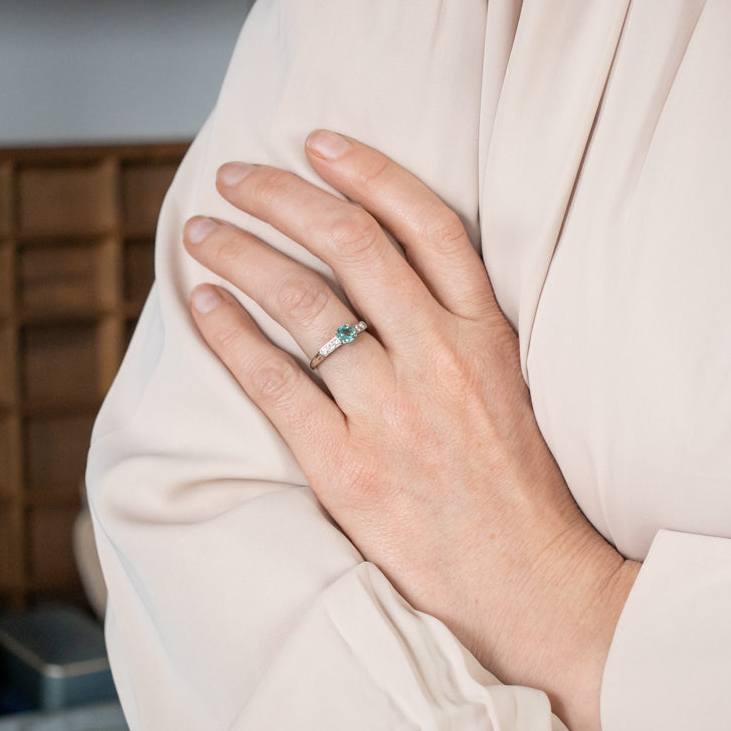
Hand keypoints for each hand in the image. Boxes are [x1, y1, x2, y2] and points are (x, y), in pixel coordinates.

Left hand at [183, 131, 637, 730]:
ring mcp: (393, 414)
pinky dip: (232, 336)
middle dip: (283, 197)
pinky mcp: (348, 469)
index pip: (427, 223)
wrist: (527, 586)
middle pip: (352, 247)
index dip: (368, 171)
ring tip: (203, 233)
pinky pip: (275, 383)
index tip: (318, 144)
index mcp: (488, 336)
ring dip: (243, 255)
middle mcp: (441, 360)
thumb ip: (456, 331)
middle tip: (236, 176)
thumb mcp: (508, 389)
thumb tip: (379, 281)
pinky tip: (203, 304)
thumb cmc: (516, 492)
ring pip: (305, 304)